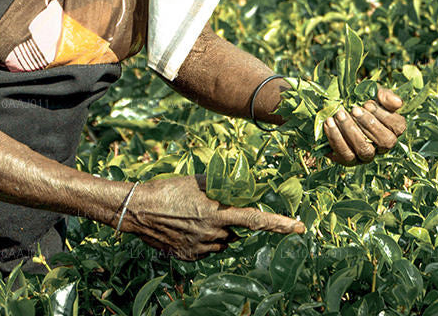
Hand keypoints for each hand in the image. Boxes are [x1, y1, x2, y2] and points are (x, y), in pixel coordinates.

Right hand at [119, 175, 304, 260]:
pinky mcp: (189, 257)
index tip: (299, 227)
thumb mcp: (197, 182)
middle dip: (230, 222)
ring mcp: (200, 247)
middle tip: (210, 209)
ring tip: (193, 216)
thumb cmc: (168, 190)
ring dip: (217, 232)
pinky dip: (202, 240)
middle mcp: (213, 233)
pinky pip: (206, 250)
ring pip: (222, 242)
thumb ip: (221, 187)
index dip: (280, 224)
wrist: (138, 210)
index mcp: (218, 213)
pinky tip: (185, 228)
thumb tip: (239, 185)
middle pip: (236, 232)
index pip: (256, 220)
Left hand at [324, 87, 406, 165]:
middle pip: (384, 142)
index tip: (367, 104)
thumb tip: (398, 103)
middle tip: (354, 109)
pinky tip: (329, 123)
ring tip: (339, 114)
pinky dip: (336, 138)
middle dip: (368, 124)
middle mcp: (382, 147)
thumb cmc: (360, 103)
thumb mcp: (374, 95)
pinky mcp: (348, 160)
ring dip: (351, 131)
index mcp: (392, 130)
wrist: (337, 111)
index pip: (398, 127)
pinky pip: (345, 155)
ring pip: (364, 150)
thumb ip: (386, 96)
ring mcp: (366, 156)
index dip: (384, 116)